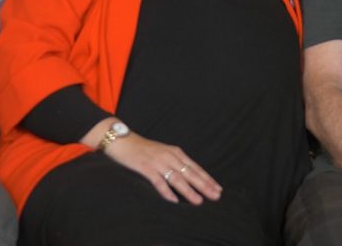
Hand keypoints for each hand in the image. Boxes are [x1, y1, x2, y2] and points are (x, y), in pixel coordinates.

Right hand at [104, 134, 221, 204]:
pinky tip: (173, 201)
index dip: (207, 179)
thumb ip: (175, 162)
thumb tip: (189, 177)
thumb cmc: (144, 149)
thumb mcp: (163, 153)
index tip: (218, 189)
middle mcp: (169, 156)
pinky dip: (166, 191)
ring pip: (176, 178)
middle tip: (215, 196)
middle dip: (204, 185)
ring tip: (198, 201)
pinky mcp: (145, 167)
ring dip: (188, 191)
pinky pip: (158, 181)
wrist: (123, 140)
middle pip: (190, 173)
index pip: (195, 168)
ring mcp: (157, 162)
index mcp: (175, 152)